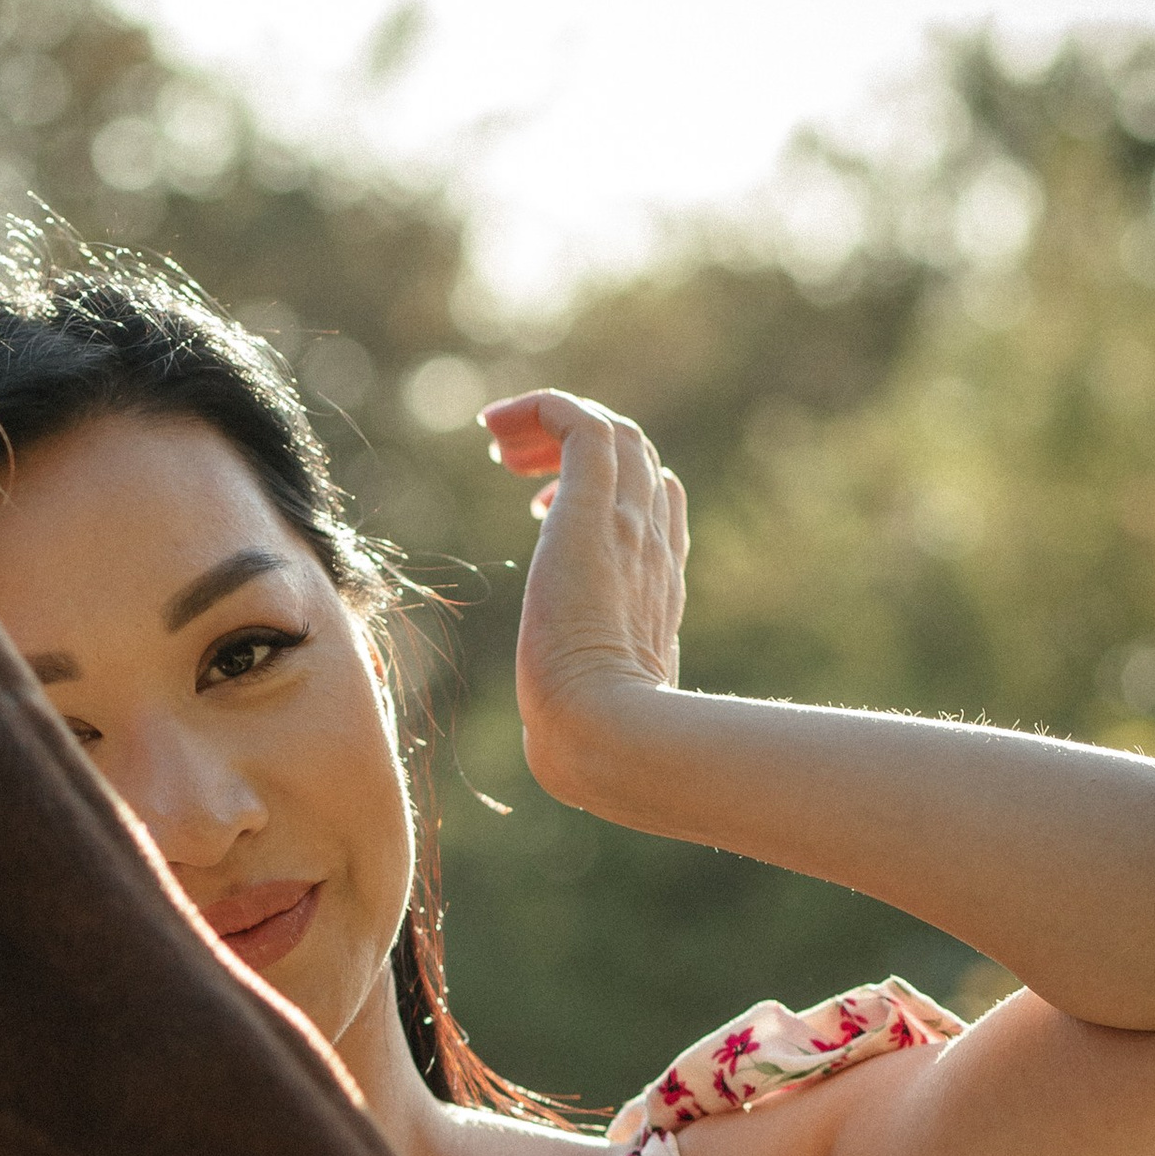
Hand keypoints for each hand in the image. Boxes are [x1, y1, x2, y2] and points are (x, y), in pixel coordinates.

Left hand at [481, 389, 686, 801]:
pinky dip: (541, 407)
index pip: (654, 503)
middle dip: (576, 448)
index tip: (542, 510)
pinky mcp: (594, 511)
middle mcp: (655, 546)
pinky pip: (579, 425)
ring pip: (613, 433)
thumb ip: (575, 711)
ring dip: (551, 424)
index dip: (606, 490)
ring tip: (498, 443)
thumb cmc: (588, 740)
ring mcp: (631, 525)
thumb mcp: (587, 712)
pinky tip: (495, 425)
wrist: (604, 733)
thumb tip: (549, 747)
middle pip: (637, 458)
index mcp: (658, 587)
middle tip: (511, 464)